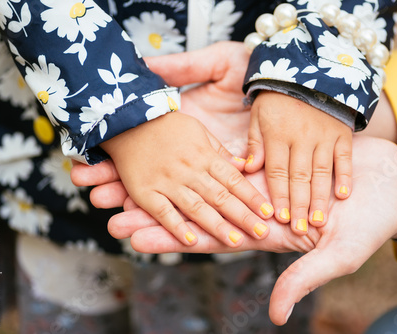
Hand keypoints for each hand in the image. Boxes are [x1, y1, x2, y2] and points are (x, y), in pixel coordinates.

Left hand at [73, 136, 396, 325]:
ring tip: (132, 173)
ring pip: (206, 180)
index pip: (206, 235)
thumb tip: (276, 316)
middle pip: (197, 207)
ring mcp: (263, 182)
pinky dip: (203, 153)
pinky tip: (178, 146)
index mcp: (265, 232)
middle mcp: (256, 208)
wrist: (392, 184)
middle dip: (156, 207)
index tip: (132, 232)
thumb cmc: (370, 223)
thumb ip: (303, 278)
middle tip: (110, 204)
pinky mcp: (273, 159)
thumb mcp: (338, 254)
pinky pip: (230, 157)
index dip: (168, 234)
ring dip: (172, 177)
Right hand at [100, 111, 271, 247]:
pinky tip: (191, 241)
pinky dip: (176, 227)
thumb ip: (220, 151)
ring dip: (218, 226)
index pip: (234, 180)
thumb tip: (243, 167)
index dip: (253, 197)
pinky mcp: (145, 191)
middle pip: (221, 197)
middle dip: (244, 216)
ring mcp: (167, 181)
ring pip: (197, 207)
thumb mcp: (199, 130)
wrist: (128, 118)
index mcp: (204, 155)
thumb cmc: (167, 124)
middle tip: (263, 233)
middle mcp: (189, 170)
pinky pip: (162, 212)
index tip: (269, 212)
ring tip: (237, 241)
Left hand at [246, 91, 352, 233]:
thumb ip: (254, 143)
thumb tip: (247, 170)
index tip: (280, 218)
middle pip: (299, 176)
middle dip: (299, 205)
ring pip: (321, 171)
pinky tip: (344, 195)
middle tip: (299, 230)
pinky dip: (344, 174)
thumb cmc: (278, 98)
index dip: (278, 196)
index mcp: (277, 135)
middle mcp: (300, 137)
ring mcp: (323, 135)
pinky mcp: (342, 132)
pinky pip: (344, 156)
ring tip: (318, 221)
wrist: (310, 70)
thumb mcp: (259, 116)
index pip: (276, 171)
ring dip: (320, 197)